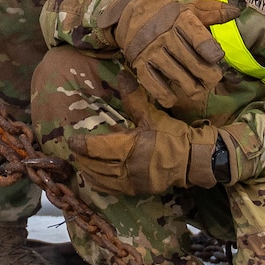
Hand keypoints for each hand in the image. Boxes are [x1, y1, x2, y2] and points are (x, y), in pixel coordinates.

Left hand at [67, 89, 222, 195]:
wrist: (192, 159)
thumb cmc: (171, 135)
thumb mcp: (151, 115)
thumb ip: (133, 97)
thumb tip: (122, 74)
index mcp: (130, 146)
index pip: (99, 147)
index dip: (83, 145)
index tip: (72, 140)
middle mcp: (129, 166)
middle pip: (97, 165)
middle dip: (83, 159)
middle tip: (73, 152)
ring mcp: (133, 181)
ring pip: (103, 179)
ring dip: (89, 172)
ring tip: (80, 165)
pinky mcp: (138, 190)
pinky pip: (113, 189)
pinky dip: (101, 184)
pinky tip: (94, 179)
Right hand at [114, 0, 237, 110]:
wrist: (126, 13)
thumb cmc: (164, 13)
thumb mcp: (187, 8)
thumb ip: (212, 12)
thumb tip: (236, 12)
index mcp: (180, 19)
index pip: (198, 37)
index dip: (211, 50)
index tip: (217, 57)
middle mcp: (166, 35)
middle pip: (192, 61)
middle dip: (208, 75)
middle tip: (213, 79)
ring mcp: (151, 51)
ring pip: (177, 75)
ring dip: (192, 88)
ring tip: (199, 90)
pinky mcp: (139, 63)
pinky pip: (153, 84)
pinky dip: (164, 95)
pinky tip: (173, 99)